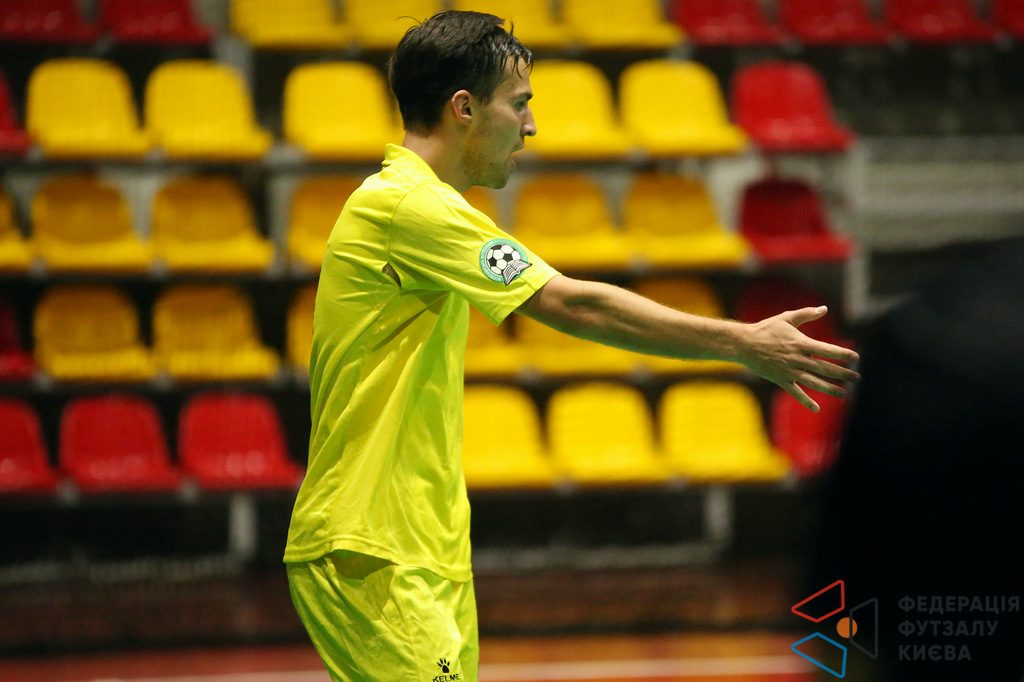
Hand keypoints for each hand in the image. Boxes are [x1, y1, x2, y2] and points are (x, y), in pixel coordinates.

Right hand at [739, 306, 859, 411]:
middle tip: (856, 377)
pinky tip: (816, 408)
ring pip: (814, 382)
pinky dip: (806, 401)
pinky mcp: (781, 380)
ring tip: (843, 393)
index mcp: (801, 343)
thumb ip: (806, 314)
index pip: (827, 350)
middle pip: (825, 368)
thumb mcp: (786, 318)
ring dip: (830, 389)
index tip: (855, 358)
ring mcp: (789, 371)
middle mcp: (798, 359)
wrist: (744, 344)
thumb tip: (824, 309)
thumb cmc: (766, 329)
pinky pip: (796, 392)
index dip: (843, 354)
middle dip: (843, 373)